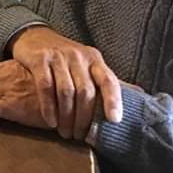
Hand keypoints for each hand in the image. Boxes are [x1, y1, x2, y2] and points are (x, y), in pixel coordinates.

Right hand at [8, 26, 122, 138]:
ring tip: (65, 133)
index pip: (108, 80)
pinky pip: (46, 86)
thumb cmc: (65, 56)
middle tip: (79, 136)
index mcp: (94, 59)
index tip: (114, 120)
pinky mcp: (39, 59)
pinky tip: (50, 121)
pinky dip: (49, 107)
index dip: (113, 101)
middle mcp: (78, 56)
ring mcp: (58, 57)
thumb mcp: (88, 63)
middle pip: (85, 92)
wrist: (33, 36)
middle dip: (83, 118)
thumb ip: (107, 80)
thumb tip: (140, 95)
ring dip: (66, 116)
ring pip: (66, 91)